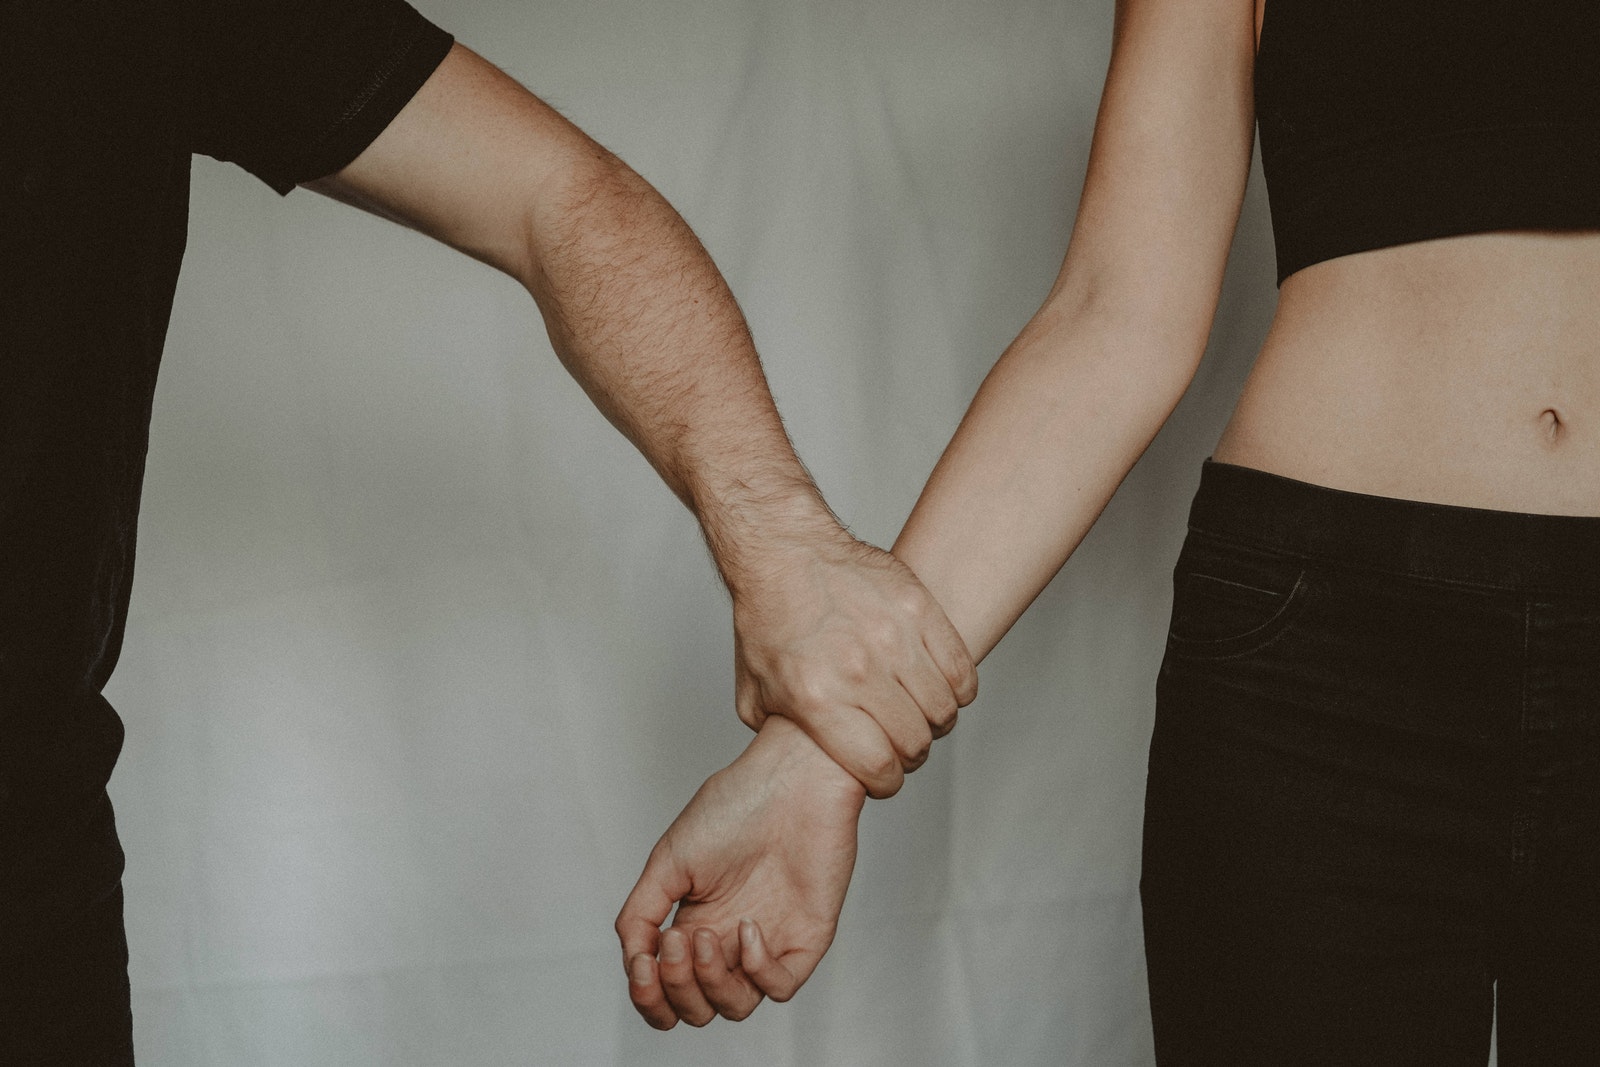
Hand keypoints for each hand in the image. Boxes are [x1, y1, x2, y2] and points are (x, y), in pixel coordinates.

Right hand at [616, 716, 865, 1028]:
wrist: (792, 778)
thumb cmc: (735, 805)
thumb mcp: (669, 859)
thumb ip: (640, 913)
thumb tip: (633, 960)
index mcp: (695, 923)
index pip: (667, 990)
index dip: (649, 996)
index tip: (643, 964)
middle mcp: (730, 941)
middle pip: (697, 1007)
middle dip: (677, 990)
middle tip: (676, 942)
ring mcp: (768, 943)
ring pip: (735, 1006)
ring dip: (712, 985)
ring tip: (708, 937)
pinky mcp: (806, 939)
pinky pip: (780, 987)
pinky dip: (758, 971)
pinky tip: (749, 928)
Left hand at [732, 530, 976, 797]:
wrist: (784, 552)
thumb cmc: (768, 619)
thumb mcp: (755, 692)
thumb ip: (782, 736)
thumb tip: (805, 765)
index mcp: (817, 699)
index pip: (878, 767)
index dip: (886, 781)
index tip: (884, 774)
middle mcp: (858, 671)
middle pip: (915, 741)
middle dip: (910, 754)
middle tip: (901, 743)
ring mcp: (893, 637)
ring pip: (943, 709)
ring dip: (935, 720)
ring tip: (919, 712)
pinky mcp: (919, 609)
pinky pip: (961, 670)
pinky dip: (957, 688)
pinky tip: (939, 685)